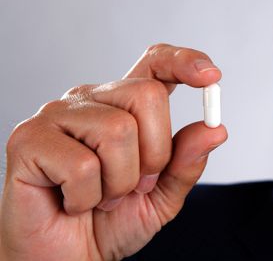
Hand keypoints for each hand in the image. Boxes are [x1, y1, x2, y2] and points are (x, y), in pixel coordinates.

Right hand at [0, 44, 227, 259]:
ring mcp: (56, 115)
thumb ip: (186, 161)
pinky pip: (82, 165)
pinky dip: (87, 197)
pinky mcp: (28, 139)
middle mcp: (91, 100)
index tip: (211, 77)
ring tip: (103, 197)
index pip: (154, 62)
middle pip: (147, 95)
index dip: (183, 61)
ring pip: (117, 130)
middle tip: (137, 184)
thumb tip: (215, 129)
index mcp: (124, 106)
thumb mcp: (163, 194)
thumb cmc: (111, 221)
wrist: (67, 258)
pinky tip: (73, 202)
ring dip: (120, 182)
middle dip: (154, 153)